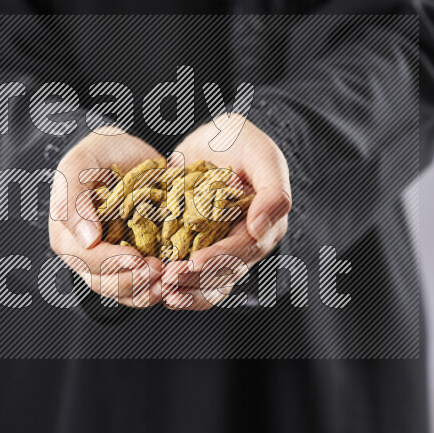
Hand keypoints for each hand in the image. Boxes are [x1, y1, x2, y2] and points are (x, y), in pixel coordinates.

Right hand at [49, 128, 163, 307]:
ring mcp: (109, 260)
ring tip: (168, 281)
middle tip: (159, 271)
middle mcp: (84, 253)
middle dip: (132, 281)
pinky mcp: (132, 262)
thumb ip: (73, 198)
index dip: (110, 262)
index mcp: (66, 233)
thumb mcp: (80, 164)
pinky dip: (154, 288)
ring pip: (121, 290)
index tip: (136, 259)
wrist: (126, 153)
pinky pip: (139, 287)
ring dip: (144, 291)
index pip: (85, 258)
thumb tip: (86, 239)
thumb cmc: (100, 154)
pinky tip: (171, 282)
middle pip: (102, 281)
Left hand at [158, 115, 291, 309]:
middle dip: (197, 279)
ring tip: (164, 290)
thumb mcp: (260, 153)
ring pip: (211, 285)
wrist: (211, 140)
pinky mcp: (201, 250)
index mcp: (267, 224)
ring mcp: (224, 250)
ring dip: (188, 292)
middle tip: (168, 278)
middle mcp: (248, 243)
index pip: (244, 249)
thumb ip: (272, 189)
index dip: (220, 258)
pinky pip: (194, 279)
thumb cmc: (239, 141)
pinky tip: (161, 290)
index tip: (195, 263)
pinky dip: (180, 288)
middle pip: (226, 273)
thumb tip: (260, 228)